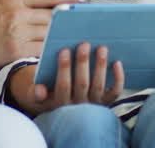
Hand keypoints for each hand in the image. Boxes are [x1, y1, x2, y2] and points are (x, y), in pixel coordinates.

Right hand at [0, 0, 79, 73]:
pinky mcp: (18, 51)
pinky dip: (53, 48)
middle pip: (54, 14)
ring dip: (64, 33)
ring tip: (78, 34)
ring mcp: (19, 33)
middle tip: (84, 20)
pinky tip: (63, 49)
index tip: (80, 0)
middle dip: (69, 18)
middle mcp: (19, 14)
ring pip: (51, 31)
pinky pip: (43, 48)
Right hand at [8, 44, 125, 116]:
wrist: (61, 109)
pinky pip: (115, 92)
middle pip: (82, 84)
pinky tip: (117, 62)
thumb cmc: (48, 94)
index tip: (64, 49)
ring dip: (100, 66)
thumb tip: (39, 90)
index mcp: (60, 103)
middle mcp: (78, 106)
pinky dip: (118, 78)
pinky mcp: (106, 102)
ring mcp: (93, 105)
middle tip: (84, 44)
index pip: (63, 86)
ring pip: (99, 86)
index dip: (64, 68)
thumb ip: (36, 92)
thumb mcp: (36, 95)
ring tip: (102, 48)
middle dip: (82, 63)